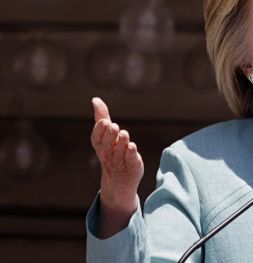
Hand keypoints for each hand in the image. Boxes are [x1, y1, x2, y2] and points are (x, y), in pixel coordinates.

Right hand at [90, 97, 143, 236]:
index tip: (105, 121)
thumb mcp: (106, 134)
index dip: (100, 130)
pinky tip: (132, 147)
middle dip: (110, 135)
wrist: (120, 178)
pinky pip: (130, 159)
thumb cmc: (112, 150)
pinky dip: (131, 153)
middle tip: (114, 126)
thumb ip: (102, 116)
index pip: (96, 137)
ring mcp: (119, 161)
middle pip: (107, 144)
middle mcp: (108, 154)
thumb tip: (95, 99)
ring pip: (119, 151)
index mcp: (100, 145)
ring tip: (124, 134)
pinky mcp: (131, 165)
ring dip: (121, 142)